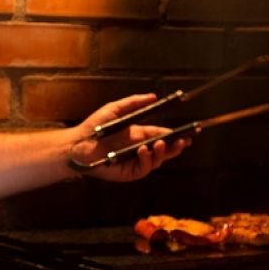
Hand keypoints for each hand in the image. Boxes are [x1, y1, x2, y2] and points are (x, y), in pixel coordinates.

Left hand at [69, 93, 190, 181]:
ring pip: (157, 160)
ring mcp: (135, 162)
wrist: (79, 143)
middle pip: (164, 150)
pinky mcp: (128, 172)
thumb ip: (134, 103)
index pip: (162, 135)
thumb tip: (154, 96)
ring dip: (162, 152)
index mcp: (139, 135)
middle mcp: (140, 149)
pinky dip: (147, 159)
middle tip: (185, 141)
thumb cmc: (95, 126)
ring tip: (160, 143)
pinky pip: (144, 168)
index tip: (189, 132)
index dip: (175, 135)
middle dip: (176, 146)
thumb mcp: (116, 109)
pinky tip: (143, 150)